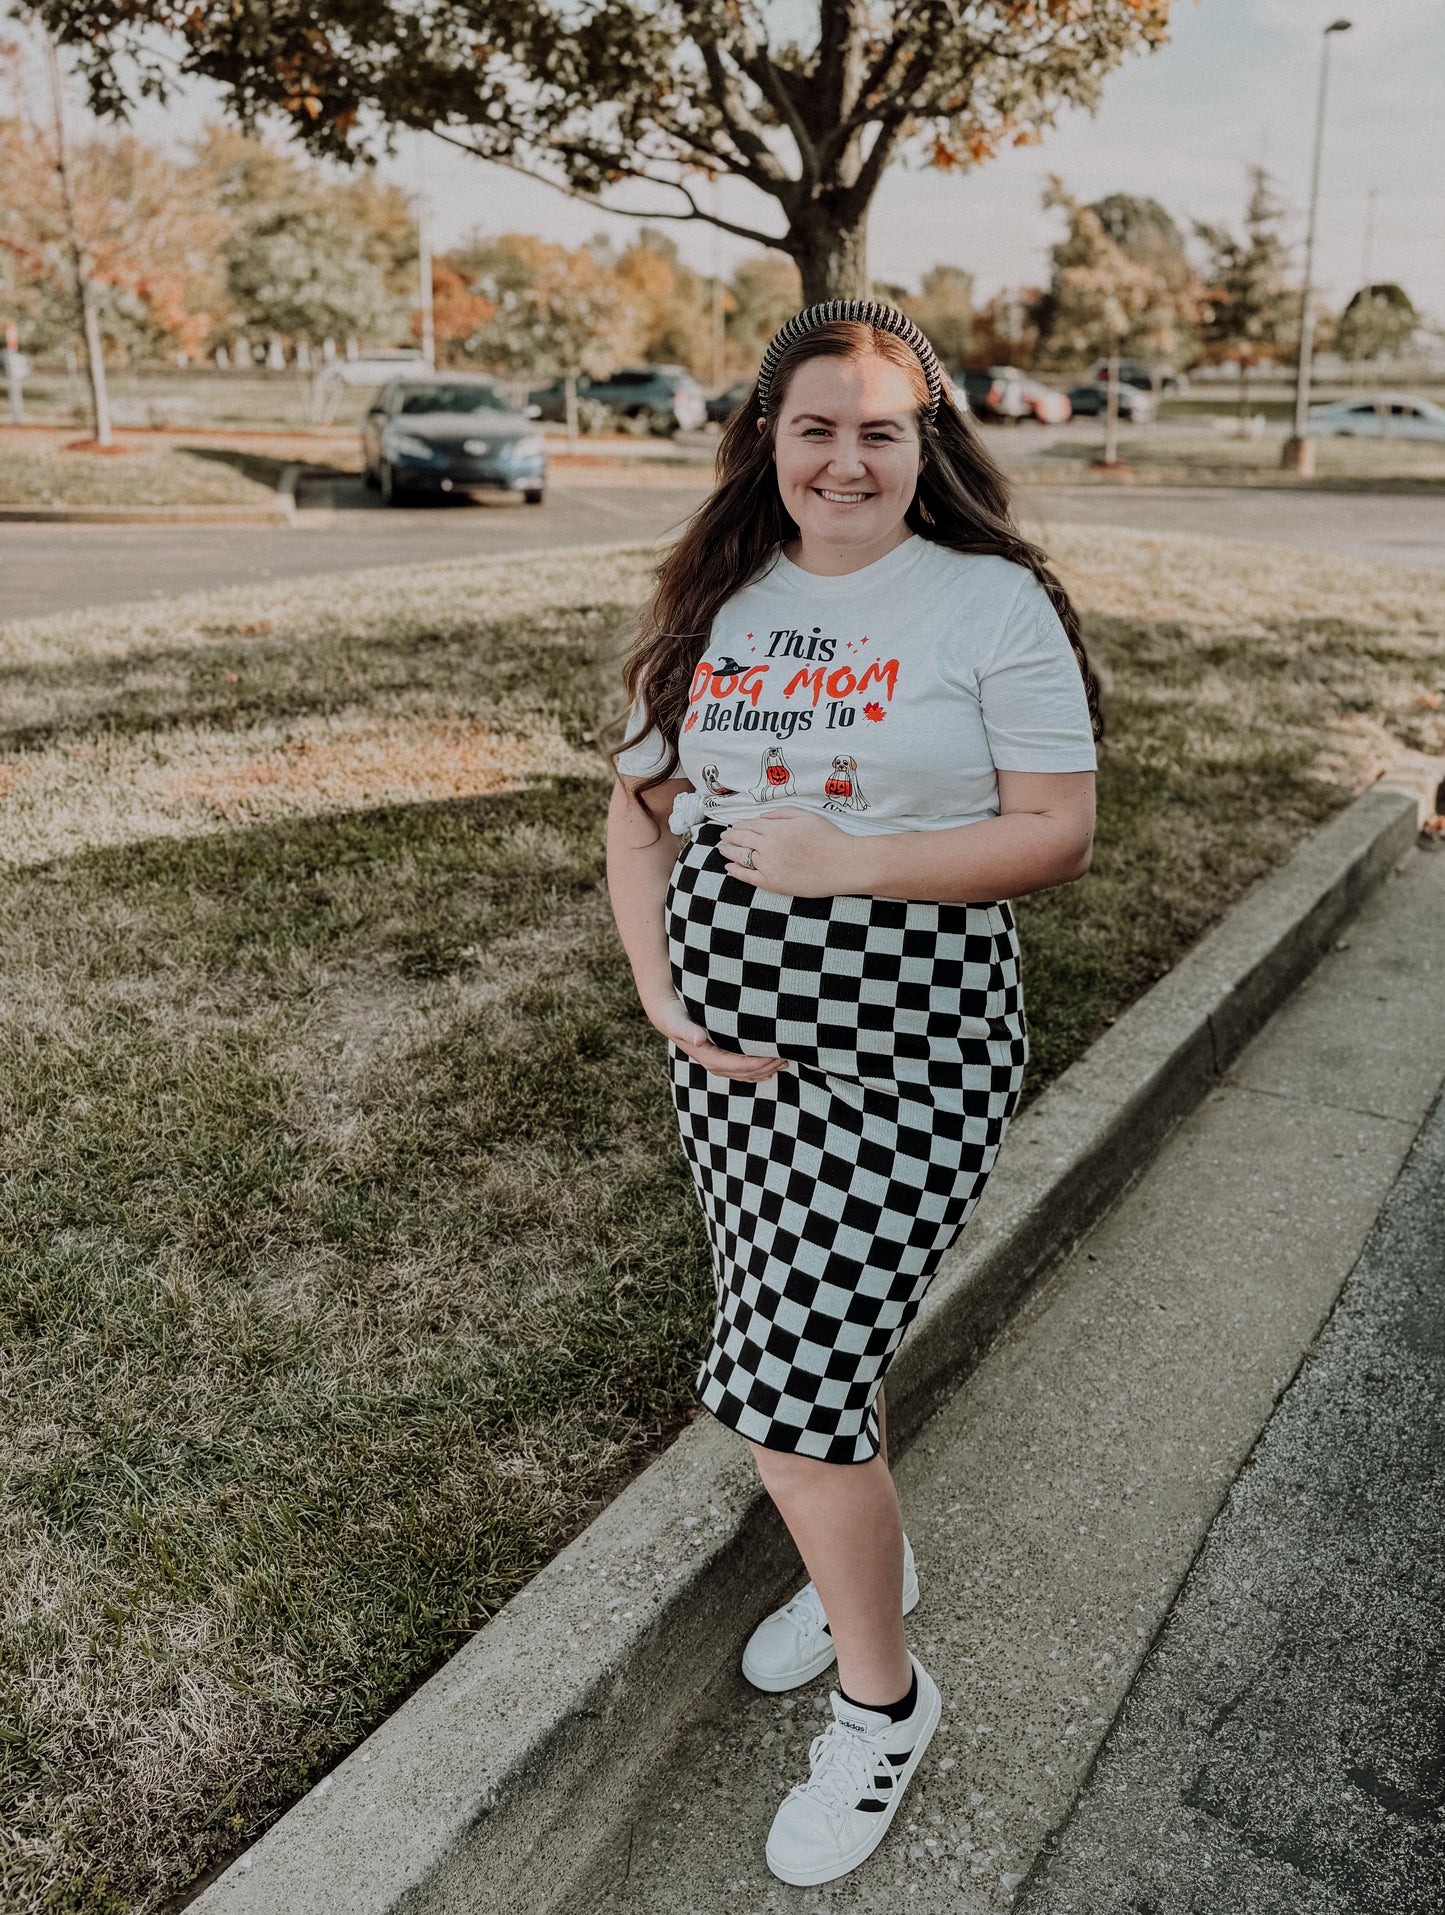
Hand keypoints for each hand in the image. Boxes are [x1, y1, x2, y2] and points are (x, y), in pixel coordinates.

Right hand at [645, 992, 786, 1082]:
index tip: (774, 1057)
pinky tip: (771, 1068)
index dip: (756, 1064)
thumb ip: (688, 1031)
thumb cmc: (675, 1016)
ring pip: (745, 1073)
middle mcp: (713, 1063)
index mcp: (707, 1056)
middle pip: (744, 1072)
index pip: (736, 1066)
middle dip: (766, 1067)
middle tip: (786, 1058)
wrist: (668, 1016)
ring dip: (765, 1070)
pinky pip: (741, 1070)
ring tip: (784, 1064)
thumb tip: (699, 1039)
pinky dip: (757, 1071)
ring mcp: (717, 1062)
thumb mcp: (678, 1021)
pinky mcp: (720, 1057)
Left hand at [719, 810, 872, 898]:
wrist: (843, 864)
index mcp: (774, 829)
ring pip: (740, 857)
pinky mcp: (773, 883)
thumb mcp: (805, 816)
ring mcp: (768, 866)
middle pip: (741, 840)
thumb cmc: (828, 838)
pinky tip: (729, 868)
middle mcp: (767, 846)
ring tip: (721, 849)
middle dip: (729, 837)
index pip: (749, 826)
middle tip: (722, 837)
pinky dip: (735, 872)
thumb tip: (761, 818)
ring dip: (728, 852)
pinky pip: (748, 877)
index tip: (732, 827)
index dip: (738, 826)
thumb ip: (780, 814)